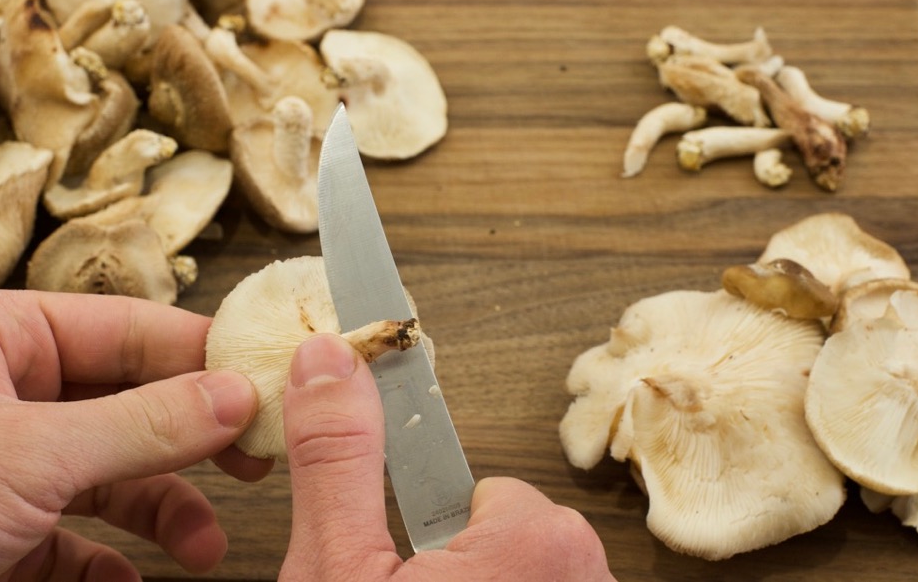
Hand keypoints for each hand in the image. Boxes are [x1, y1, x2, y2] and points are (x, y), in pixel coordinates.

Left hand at [0, 290, 266, 581]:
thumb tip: (234, 395)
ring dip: (161, 512)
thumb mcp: (30, 457)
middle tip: (252, 458)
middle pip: (128, 402)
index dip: (201, 354)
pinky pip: (66, 538)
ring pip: (107, 474)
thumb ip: (139, 424)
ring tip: (202, 546)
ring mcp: (2, 463)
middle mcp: (3, 394)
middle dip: (192, 442)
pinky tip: (128, 579)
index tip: (265, 383)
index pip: (126, 328)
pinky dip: (104, 562)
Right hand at [280, 333, 615, 580]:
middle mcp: (588, 569)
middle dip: (460, 570)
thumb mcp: (338, 570)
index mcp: (533, 536)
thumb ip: (337, 460)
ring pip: (525, 575)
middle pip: (507, 532)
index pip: (481, 495)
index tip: (415, 565)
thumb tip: (329, 358)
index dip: (433, 536)